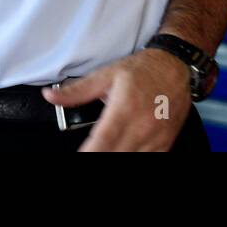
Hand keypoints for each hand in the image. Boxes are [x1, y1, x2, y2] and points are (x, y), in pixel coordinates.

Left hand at [43, 48, 191, 151]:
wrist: (176, 65)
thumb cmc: (142, 70)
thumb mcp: (107, 75)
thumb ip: (77, 91)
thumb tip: (50, 96)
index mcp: (124, 108)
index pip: (102, 143)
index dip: (89, 154)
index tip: (81, 155)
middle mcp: (142, 125)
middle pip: (115, 155)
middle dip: (100, 155)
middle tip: (92, 151)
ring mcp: (156, 136)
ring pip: (132, 160)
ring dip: (117, 156)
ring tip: (108, 148)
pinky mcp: (166, 142)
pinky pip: (148, 160)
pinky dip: (134, 157)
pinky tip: (125, 149)